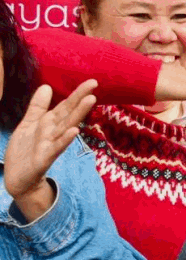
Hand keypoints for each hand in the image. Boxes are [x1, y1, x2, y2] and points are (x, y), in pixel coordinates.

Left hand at [4, 81, 96, 220]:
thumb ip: (38, 106)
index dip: (77, 94)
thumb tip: (46, 86)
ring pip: (66, 127)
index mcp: (49, 123)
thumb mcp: (29, 124)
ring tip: (90, 101)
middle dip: (81, 100)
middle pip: (69, 114)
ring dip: (78, 114)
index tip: (92, 82)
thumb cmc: (25, 151)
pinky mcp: (45, 159)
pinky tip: (74, 131)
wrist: (17, 177)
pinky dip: (65, 139)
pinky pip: (56, 148)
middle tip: (94, 86)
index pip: (66, 106)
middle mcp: (54, 133)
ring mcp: (51, 145)